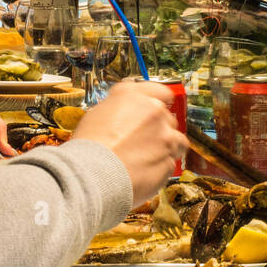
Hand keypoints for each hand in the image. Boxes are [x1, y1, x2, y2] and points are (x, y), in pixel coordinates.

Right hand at [71, 81, 186, 206]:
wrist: (93, 175)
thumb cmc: (89, 147)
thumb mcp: (97, 114)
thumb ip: (119, 109)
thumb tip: (123, 114)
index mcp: (133, 96)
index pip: (160, 91)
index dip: (160, 101)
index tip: (157, 109)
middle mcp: (153, 112)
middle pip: (167, 117)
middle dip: (159, 128)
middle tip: (143, 140)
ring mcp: (165, 137)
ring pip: (176, 140)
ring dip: (167, 146)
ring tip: (148, 157)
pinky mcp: (168, 160)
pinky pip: (170, 162)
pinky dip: (160, 167)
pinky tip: (143, 171)